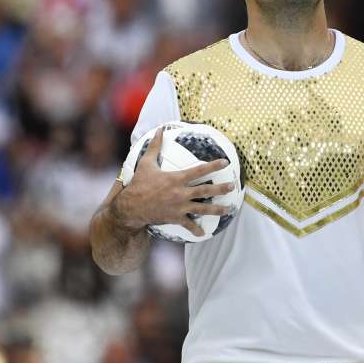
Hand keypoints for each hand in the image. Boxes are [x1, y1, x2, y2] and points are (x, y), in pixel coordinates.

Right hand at [112, 127, 235, 238]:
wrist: (131, 207)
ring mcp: (179, 207)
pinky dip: (196, 230)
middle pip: (206, 190)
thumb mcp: (146, 163)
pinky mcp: (175, 218)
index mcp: (176, 179)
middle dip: (221, 188)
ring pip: (202, 208)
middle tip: (232, 186)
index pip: (199, 170)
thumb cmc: (139, 184)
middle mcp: (181, 193)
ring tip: (228, 209)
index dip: (214, 166)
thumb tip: (160, 129)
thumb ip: (155, 146)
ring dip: (217, 209)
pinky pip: (188, 225)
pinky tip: (203, 233)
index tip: (225, 162)